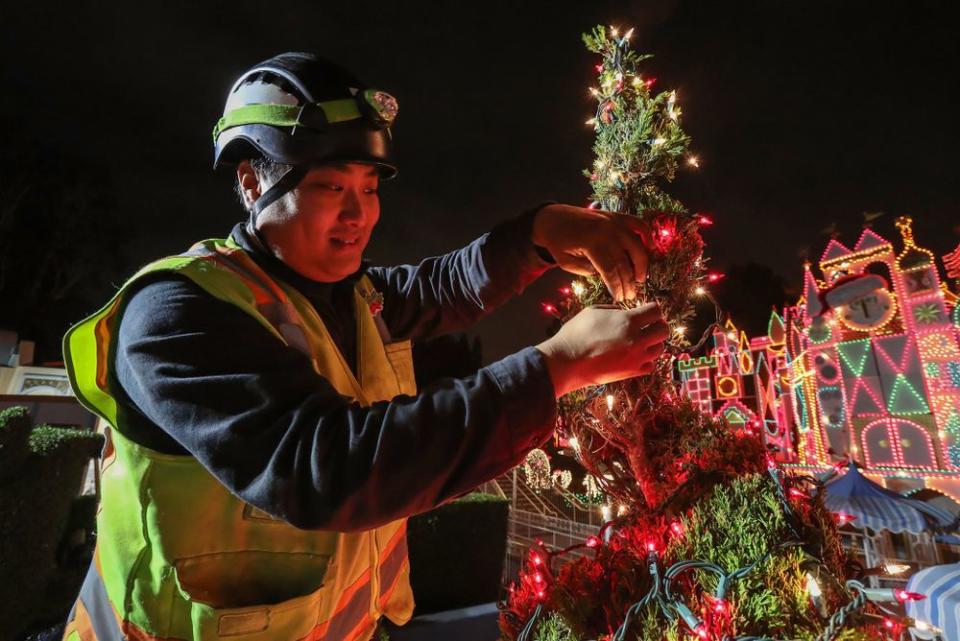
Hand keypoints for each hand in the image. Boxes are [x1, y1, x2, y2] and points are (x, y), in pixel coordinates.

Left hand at [532, 204, 650, 301]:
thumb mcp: (565, 262)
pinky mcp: (617, 216)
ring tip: (640, 279)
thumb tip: (607, 276)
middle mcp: (606, 231)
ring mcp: (614, 221)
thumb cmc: (558, 243)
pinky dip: (647, 236)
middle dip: (628, 281)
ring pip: (636, 245)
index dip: (616, 286)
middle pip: (624, 261)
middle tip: (631, 295)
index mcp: (591, 243)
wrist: (553, 218)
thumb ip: (586, 271)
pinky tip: (650, 250)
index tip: (620, 298)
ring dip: (642, 263)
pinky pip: (638, 225)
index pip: (610, 270)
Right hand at [536, 303, 668, 396]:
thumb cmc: (575, 334)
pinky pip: (651, 365)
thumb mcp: (592, 311)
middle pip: (664, 330)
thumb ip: (613, 309)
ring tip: (640, 340)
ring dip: (653, 342)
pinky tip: (635, 355)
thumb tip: (625, 312)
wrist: (566, 362)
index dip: (653, 309)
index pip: (656, 311)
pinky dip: (647, 359)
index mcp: (628, 321)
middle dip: (658, 325)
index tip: (646, 310)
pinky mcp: (632, 372)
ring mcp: (636, 358)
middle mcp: (637, 339)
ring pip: (660, 348)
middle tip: (648, 325)